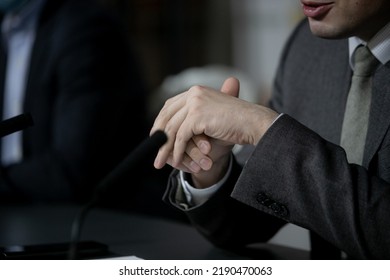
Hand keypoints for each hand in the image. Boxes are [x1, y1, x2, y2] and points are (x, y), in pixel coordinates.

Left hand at [151, 77, 278, 186]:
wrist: (253, 123)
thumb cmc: (237, 122)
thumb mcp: (212, 115)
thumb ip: (195, 117)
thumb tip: (175, 129)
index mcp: (196, 91)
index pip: (170, 106)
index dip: (161, 122)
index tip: (156, 137)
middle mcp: (193, 93)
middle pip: (167, 116)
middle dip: (158, 135)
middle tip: (153, 151)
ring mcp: (195, 103)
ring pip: (172, 128)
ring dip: (164, 148)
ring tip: (159, 162)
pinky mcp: (198, 115)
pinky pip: (181, 137)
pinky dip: (177, 150)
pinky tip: (176, 161)